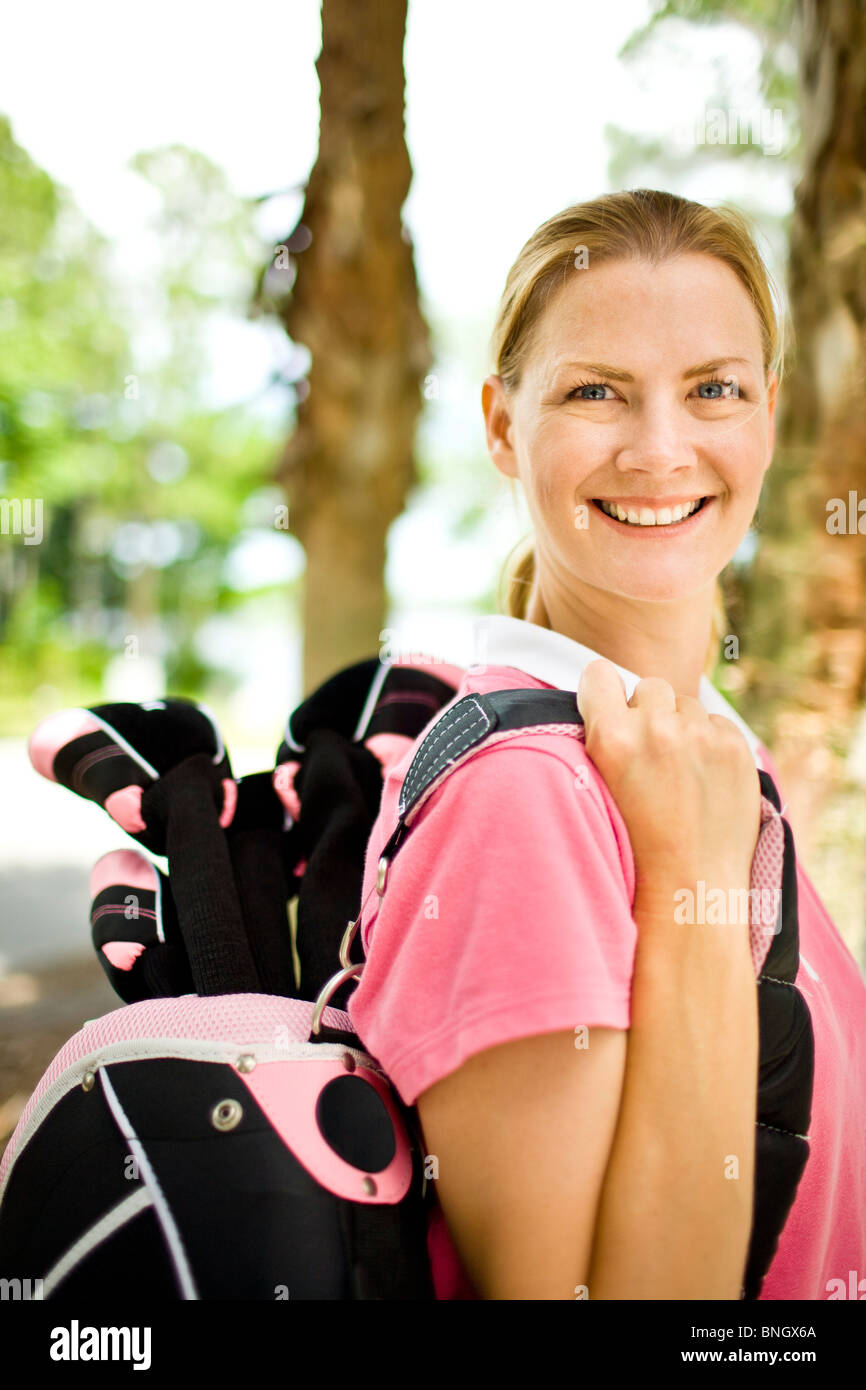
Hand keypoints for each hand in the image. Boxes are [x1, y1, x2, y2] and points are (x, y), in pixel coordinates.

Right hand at [577, 659, 761, 901]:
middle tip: (650, 755)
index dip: (604, 693)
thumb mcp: (600, 784)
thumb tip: (611, 698)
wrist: (689, 886)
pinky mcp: (735, 746)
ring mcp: (700, 736)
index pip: (598, 674)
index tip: (610, 712)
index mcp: (610, 737)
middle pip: (648, 687)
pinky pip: (717, 723)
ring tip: (680, 773)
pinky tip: (704, 780)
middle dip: (648, 712)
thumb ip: (605, 735)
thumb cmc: (636, 844)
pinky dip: (712, 743)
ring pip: (685, 704)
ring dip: (682, 727)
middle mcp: (656, 728)